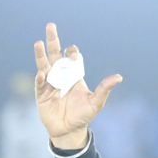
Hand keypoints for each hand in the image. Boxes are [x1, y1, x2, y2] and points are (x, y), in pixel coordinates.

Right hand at [34, 23, 122, 149]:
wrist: (70, 131)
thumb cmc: (83, 116)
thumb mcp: (96, 103)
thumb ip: (104, 89)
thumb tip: (118, 77)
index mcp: (73, 75)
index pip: (71, 57)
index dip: (72, 52)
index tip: (73, 56)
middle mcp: (60, 76)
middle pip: (55, 55)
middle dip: (53, 41)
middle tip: (51, 26)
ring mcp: (50, 84)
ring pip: (44, 66)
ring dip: (41, 55)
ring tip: (38, 44)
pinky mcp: (41, 95)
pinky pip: (39, 85)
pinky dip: (39, 79)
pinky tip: (41, 74)